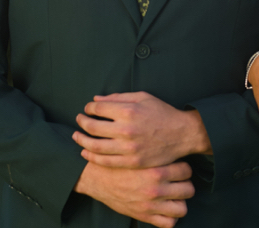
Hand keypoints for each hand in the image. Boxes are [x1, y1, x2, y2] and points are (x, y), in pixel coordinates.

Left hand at [73, 91, 211, 167]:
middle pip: (92, 127)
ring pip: (95, 146)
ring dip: (81, 141)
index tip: (87, 108)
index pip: (98, 109)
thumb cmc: (162, 112)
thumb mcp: (143, 97)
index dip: (89, 108)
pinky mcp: (131, 161)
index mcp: (129, 111)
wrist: (181, 134)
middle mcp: (126, 129)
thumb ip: (119, 97)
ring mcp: (128, 148)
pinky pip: (105, 161)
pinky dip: (92, 157)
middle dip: (81, 122)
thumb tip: (97, 99)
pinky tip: (86, 153)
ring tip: (77, 136)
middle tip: (79, 120)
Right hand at [74, 160, 193, 227]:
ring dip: (180, 201)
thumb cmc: (120, 161)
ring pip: (182, 208)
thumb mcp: (139, 153)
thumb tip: (175, 145)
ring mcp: (151, 206)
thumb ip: (157, 153)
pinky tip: (165, 207)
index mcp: (156, 171)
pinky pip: (168, 223)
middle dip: (184, 184)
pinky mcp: (145, 217)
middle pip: (188, 189)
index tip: (179, 167)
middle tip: (177, 181)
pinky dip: (170, 217)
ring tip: (174, 195)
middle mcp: (156, 190)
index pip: (186, 170)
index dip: (184, 168)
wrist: (98, 178)